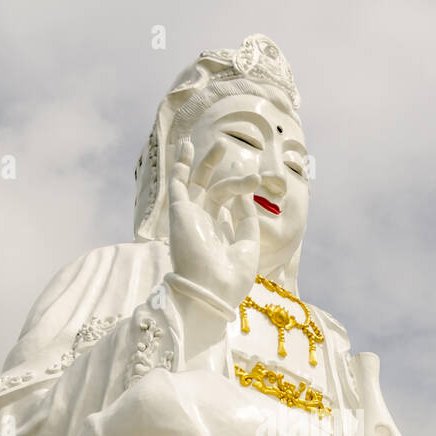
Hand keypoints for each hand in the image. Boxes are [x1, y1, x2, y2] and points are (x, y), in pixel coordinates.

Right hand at [167, 139, 261, 309]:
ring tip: (221, 145)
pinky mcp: (178, 212)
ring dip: (208, 164)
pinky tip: (186, 146)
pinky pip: (178, 184)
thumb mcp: (248, 245)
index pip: (227, 207)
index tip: (257, 180)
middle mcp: (202, 225)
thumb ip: (246, 217)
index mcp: (219, 236)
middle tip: (246, 166)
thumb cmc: (231, 277)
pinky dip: (181, 165)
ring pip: (198, 184)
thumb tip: (242, 193)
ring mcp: (190, 218)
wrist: (211, 290)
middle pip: (215, 192)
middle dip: (229, 176)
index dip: (242, 191)